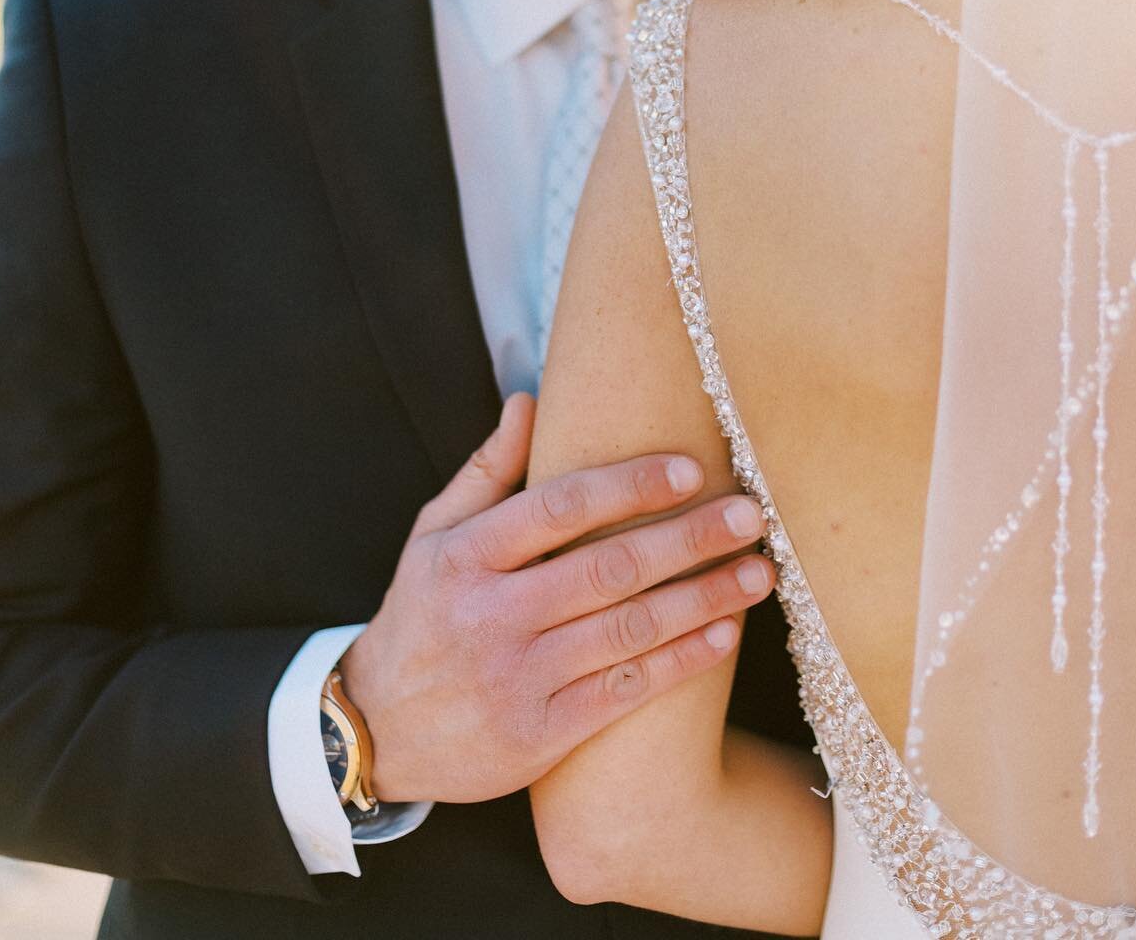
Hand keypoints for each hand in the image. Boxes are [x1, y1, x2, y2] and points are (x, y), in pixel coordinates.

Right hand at [340, 392, 772, 803]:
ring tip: (758, 573)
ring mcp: (516, 680)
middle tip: (750, 515)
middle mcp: (491, 616)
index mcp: (466, 557)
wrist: (377, 734)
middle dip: (689, 539)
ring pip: (628, 631)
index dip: (629, 485)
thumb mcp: (433, 536)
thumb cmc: (421, 615)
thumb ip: (487, 470)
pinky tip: (724, 635)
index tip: (690, 468)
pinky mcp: (539, 737)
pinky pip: (624, 693)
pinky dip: (679, 662)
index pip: (559, 507)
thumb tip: (529, 398)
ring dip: (703, 599)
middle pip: (608, 568)